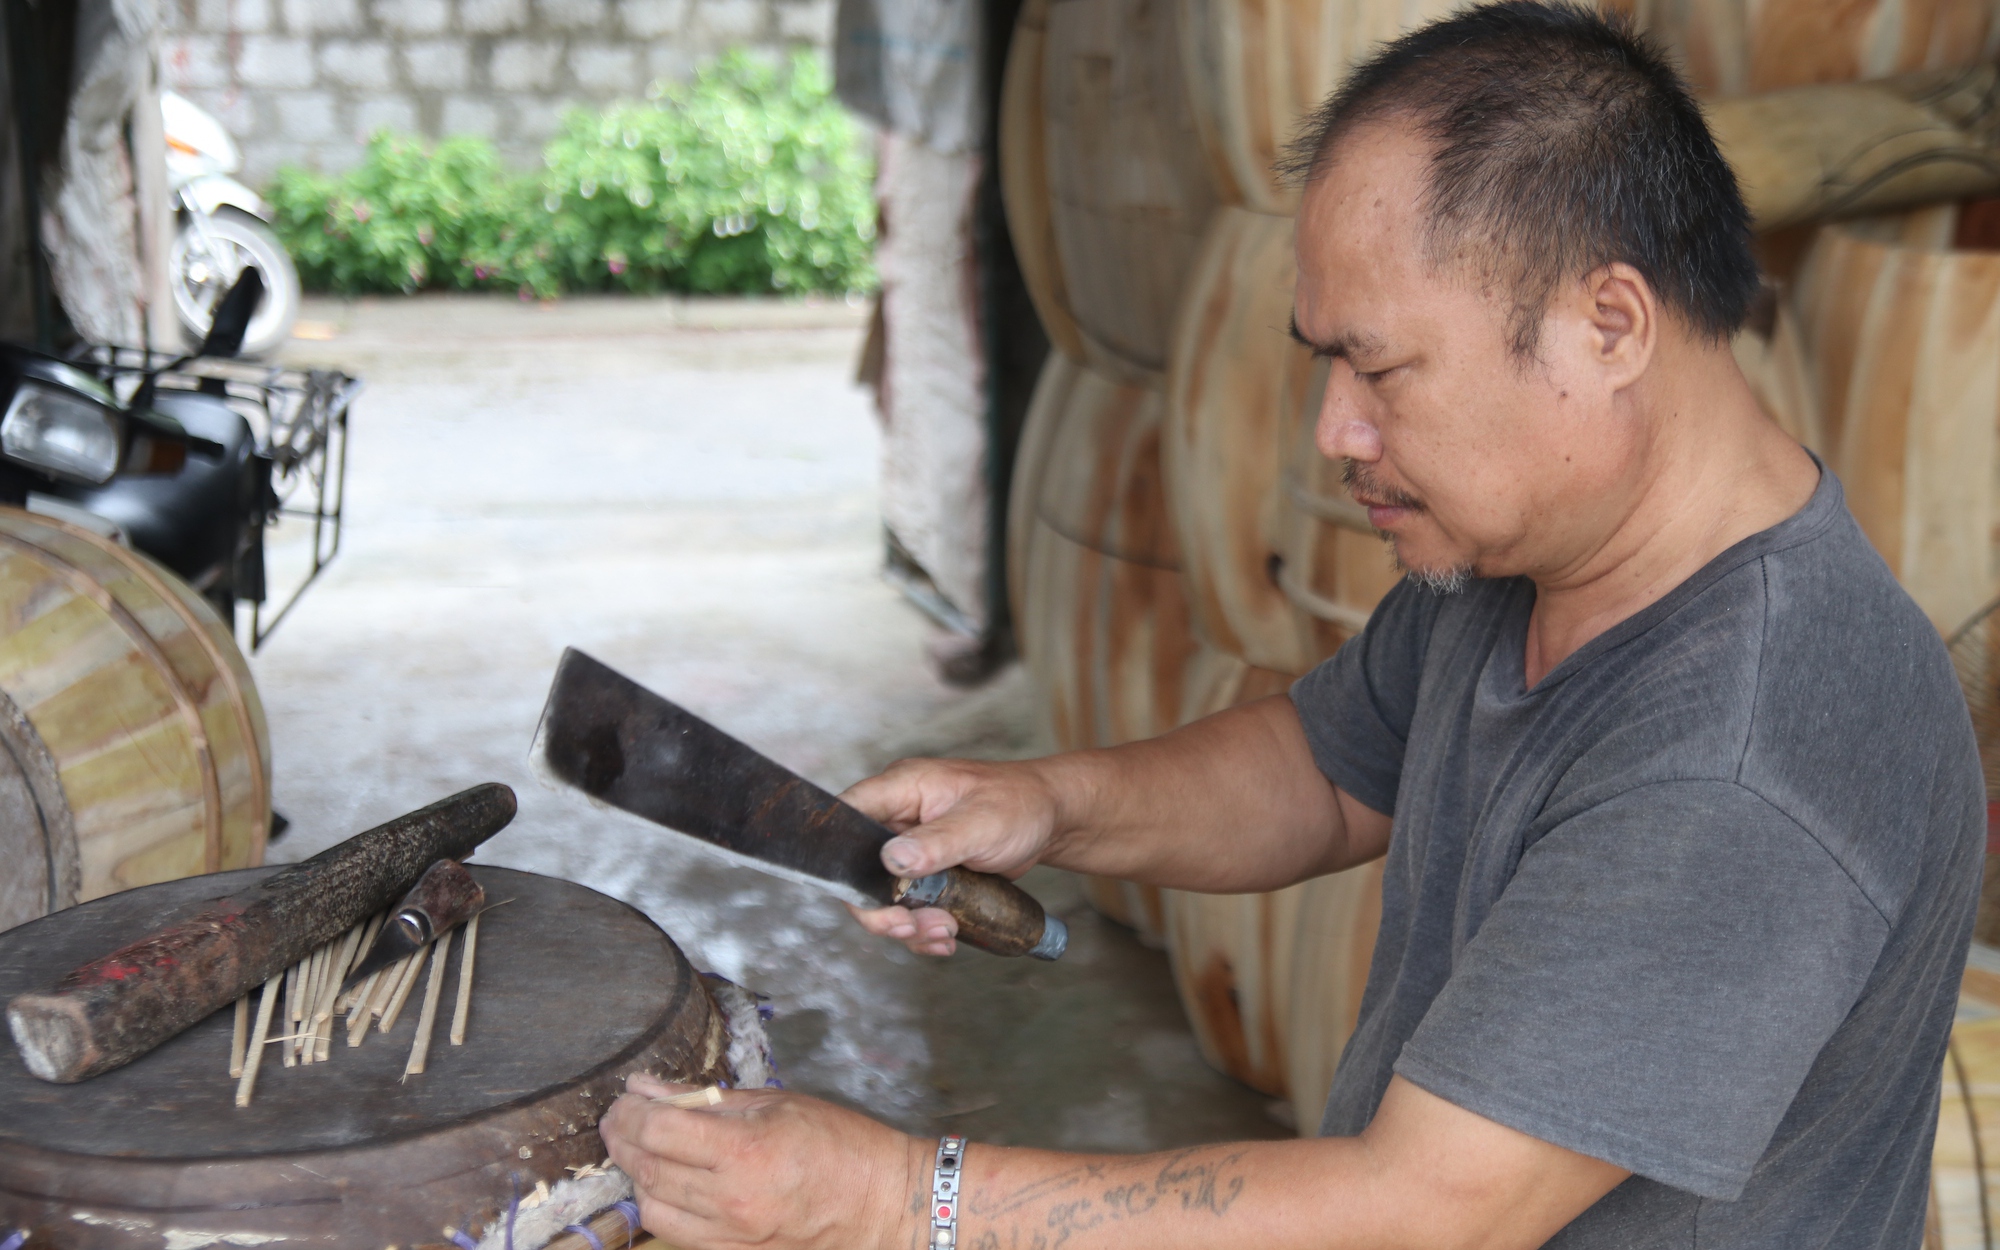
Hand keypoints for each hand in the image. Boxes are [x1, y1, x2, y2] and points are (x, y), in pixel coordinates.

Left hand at [601, 1073, 927, 1249]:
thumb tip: (650, 1089)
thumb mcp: (776, 1102)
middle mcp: (732, 1198)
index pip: (659, 1129)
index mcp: (745, 1150)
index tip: (625, 1098)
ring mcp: (731, 1233)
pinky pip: (676, 1233)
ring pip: (652, 1207)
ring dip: (636, 1175)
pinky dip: (659, 1206)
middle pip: (647, 1168)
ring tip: (639, 1149)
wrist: (881, 1203)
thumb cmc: (840, 1144)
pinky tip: (664, 1182)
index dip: (630, 1111)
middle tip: (619, 1118)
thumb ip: (706, 1099)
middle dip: (623, 1139)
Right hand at [839, 757, 1060, 956]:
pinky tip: (947, 937)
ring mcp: (909, 847)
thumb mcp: (982, 822)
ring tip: (946, 933)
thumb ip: (938, 841)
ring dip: (908, 925)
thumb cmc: (1020, 804)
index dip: (839, 856)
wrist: (1049, 819)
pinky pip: (907, 906)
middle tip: (911, 928)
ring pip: (882, 896)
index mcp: (901, 788)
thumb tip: (892, 860)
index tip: (865, 895)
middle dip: (882, 909)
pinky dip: (923, 927)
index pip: (847, 815)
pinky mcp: (924, 873)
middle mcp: (896, 817)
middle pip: (858, 869)